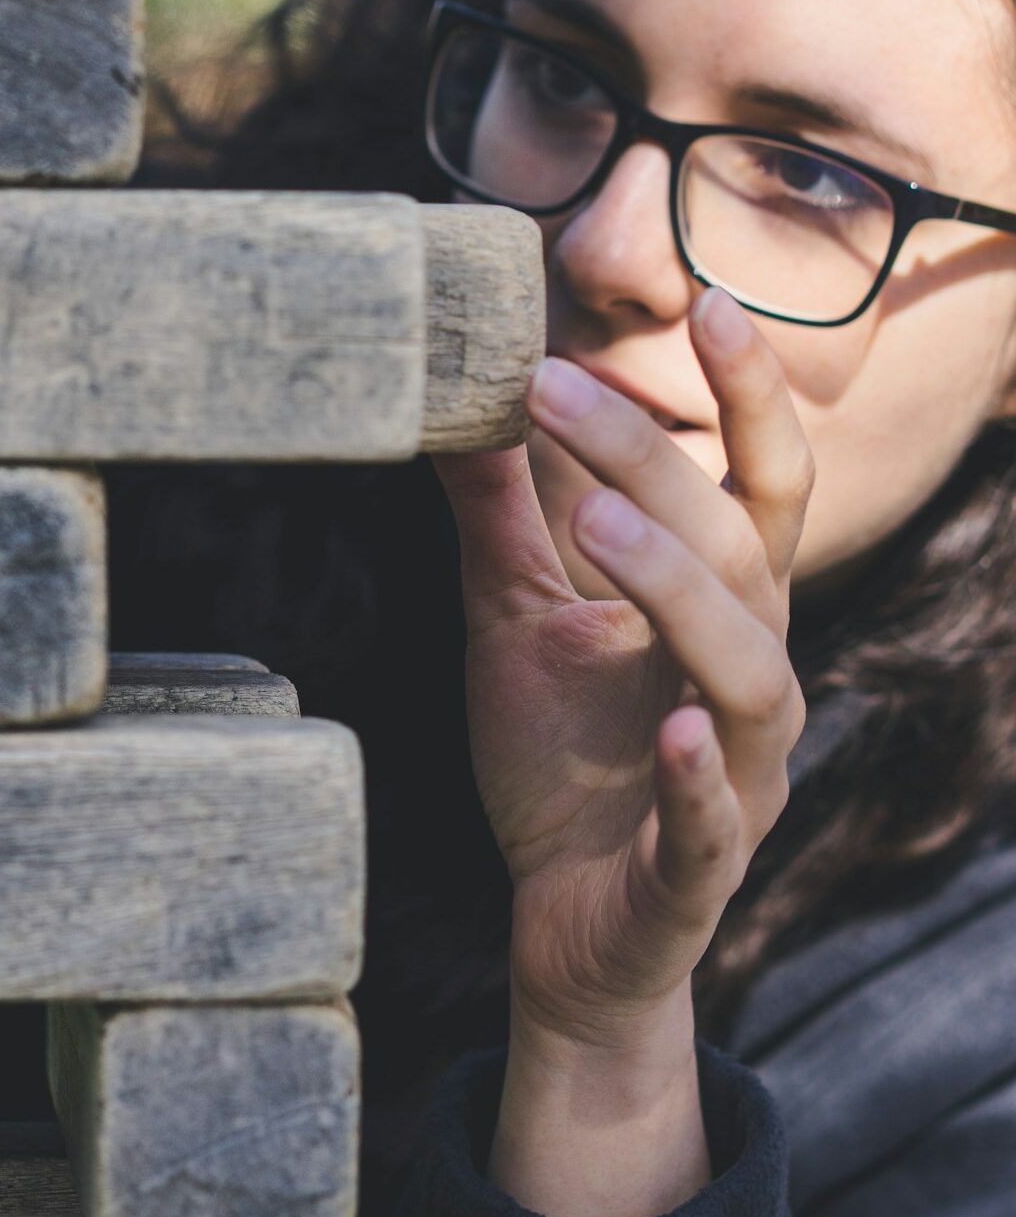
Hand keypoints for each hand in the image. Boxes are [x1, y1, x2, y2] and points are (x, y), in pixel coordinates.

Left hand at [432, 288, 811, 1214]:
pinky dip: (700, 775)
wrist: (562, 918)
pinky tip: (671, 730)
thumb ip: (503, 515)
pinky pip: (718, 816)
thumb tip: (459, 396)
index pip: (756, 485)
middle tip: (552, 389)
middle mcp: (748, 675)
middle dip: (653, 465)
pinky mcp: (700, 864)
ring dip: (681, 592)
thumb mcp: (515, 617)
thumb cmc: (560, 756)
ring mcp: (737, 773)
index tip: (710, 298)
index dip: (749, 396)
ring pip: (750, 671)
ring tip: (599, 527)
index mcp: (719, 608)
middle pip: (738, 551)